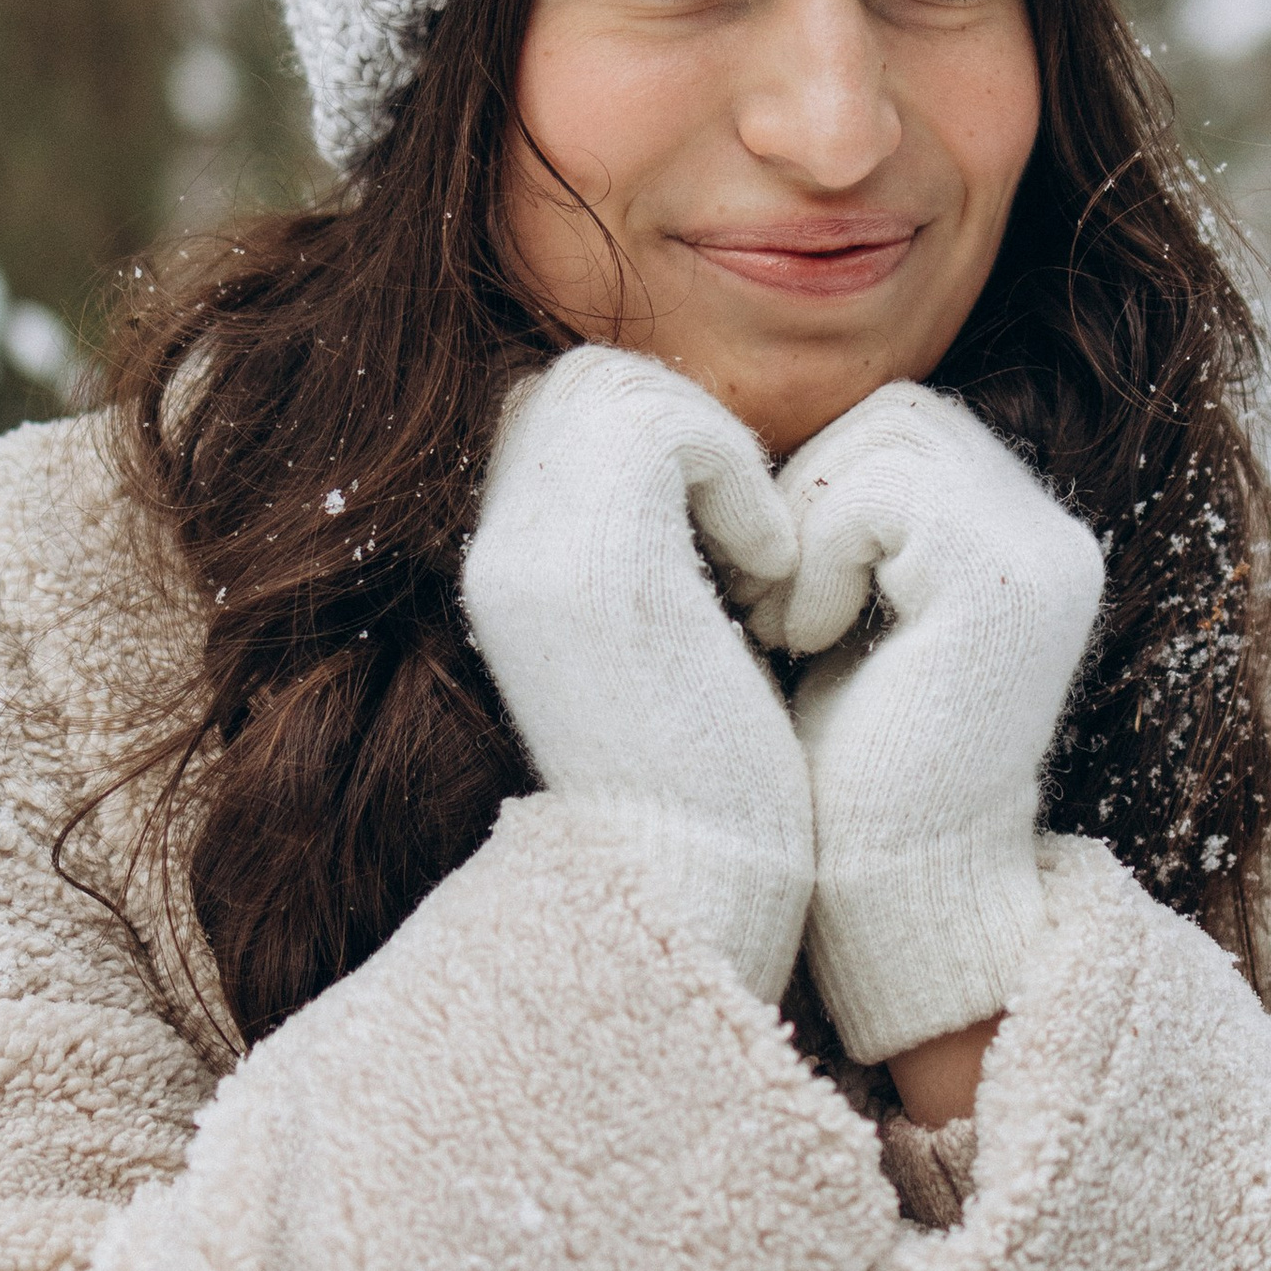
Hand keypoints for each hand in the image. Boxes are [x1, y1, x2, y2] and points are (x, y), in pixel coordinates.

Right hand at [461, 348, 809, 1001]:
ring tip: (760, 567)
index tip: (729, 547)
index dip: (666, 445)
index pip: (566, 411)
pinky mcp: (593, 569)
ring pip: (621, 387)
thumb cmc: (715, 782)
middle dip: (688, 433)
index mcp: (512, 568)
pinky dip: (740, 484)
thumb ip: (660, 541)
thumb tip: (699, 455)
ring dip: (717, 457)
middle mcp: (500, 550)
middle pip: (585, 380)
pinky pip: (670, 428)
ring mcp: (533, 554)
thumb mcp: (675, 632)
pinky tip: (770, 584)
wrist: (700, 890)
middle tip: (749, 545)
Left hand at [754, 382, 1104, 1065]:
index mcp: (1023, 542)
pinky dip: (818, 564)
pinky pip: (877, 500)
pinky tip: (810, 643)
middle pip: (899, 415)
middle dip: (807, 495)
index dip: (817, 484)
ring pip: (887, 443)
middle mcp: (1054, 539)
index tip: (772, 586)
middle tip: (763, 599)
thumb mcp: (842, 616)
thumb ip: (844, 524)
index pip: (907, 426)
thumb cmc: (843, 773)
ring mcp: (1042, 559)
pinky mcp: (1005, 589)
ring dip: (807, 529)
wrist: (891, 892)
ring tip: (785, 626)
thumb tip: (747, 432)